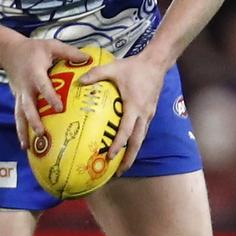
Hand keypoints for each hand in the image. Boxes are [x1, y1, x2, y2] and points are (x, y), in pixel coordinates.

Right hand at [1, 38, 88, 149]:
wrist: (9, 51)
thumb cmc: (33, 49)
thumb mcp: (51, 46)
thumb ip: (69, 52)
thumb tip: (89, 59)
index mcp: (35, 73)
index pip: (43, 86)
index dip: (50, 96)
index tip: (59, 108)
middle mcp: (26, 87)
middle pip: (28, 106)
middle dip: (34, 120)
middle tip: (41, 132)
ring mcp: (20, 94)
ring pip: (20, 115)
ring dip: (23, 130)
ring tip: (27, 146)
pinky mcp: (17, 99)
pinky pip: (18, 116)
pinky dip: (21, 130)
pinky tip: (25, 144)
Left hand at [79, 53, 169, 174]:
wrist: (156, 63)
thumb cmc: (134, 67)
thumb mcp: (114, 68)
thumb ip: (96, 74)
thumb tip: (79, 81)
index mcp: (134, 106)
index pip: (126, 131)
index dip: (118, 144)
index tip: (110, 156)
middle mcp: (143, 114)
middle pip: (137, 142)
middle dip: (129, 158)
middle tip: (119, 172)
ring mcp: (149, 114)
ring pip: (141, 138)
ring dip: (133, 152)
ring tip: (123, 164)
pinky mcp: (150, 112)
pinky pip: (143, 131)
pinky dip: (136, 141)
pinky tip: (128, 145)